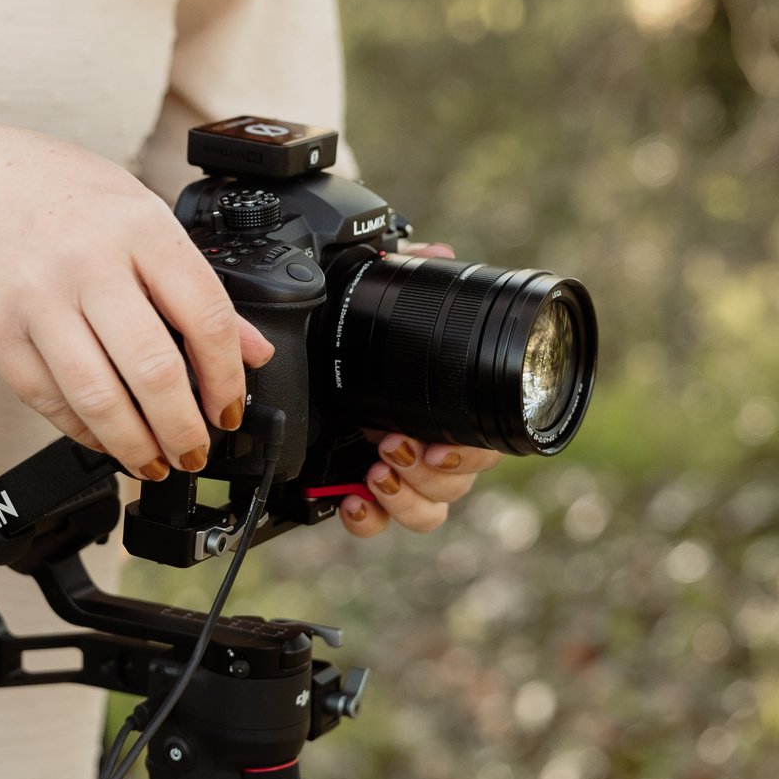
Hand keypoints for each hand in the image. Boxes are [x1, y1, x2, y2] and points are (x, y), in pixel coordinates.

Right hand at [0, 120, 273, 479]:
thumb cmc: (48, 191)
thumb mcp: (132, 212)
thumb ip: (191, 280)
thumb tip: (250, 348)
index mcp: (138, 226)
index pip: (205, 316)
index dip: (227, 378)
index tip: (230, 408)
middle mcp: (88, 261)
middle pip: (155, 370)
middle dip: (184, 429)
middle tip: (194, 451)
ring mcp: (35, 298)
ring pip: (99, 397)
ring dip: (135, 444)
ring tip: (154, 460)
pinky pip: (48, 400)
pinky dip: (83, 430)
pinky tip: (104, 437)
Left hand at [336, 241, 501, 539]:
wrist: (298, 369)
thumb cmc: (350, 339)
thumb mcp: (375, 302)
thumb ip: (406, 273)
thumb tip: (437, 254)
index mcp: (440, 410)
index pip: (480, 444)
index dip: (468, 451)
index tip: (440, 443)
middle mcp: (427, 448)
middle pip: (456, 482)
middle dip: (430, 471)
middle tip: (393, 447)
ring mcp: (398, 475)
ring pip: (429, 510)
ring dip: (407, 495)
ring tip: (376, 472)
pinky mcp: (362, 494)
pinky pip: (380, 524)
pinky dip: (371, 520)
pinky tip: (352, 502)